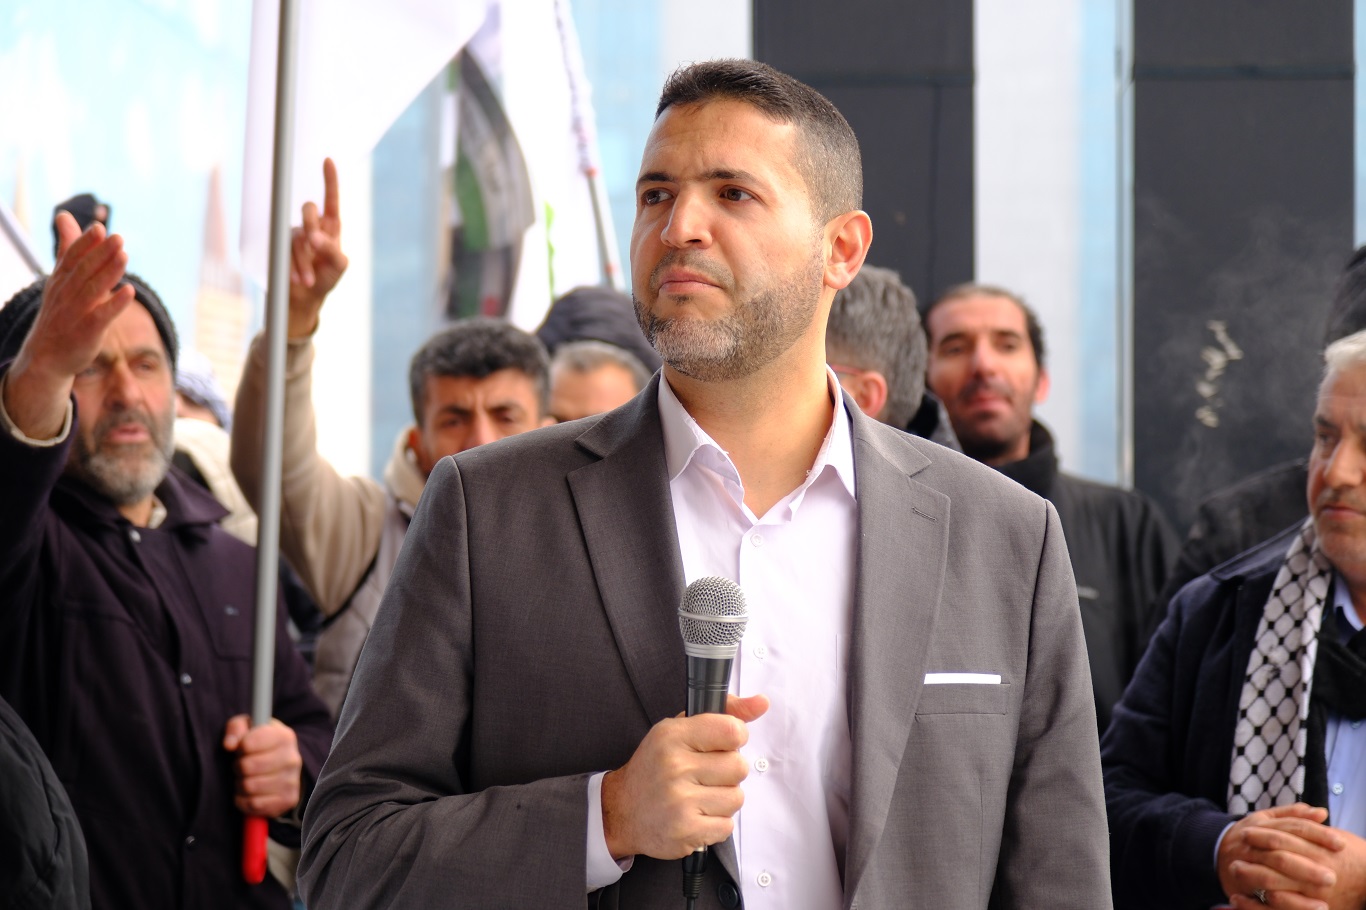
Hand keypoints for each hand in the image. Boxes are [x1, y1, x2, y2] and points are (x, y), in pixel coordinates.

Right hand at [4, 213, 134, 437]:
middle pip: (84, 271)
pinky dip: (115, 304)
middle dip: (100, 254)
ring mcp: (75, 313)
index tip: (99, 227)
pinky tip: (129, 291)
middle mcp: (66, 295)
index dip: (85, 243)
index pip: (72, 258)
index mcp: (60, 280)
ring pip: (93, 290)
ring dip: (109, 273)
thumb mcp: (61, 278)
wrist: (46, 356)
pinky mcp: (87, 332)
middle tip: (118, 238)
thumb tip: (64, 215)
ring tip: (125, 256)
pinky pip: (102, 316)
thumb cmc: (60, 311)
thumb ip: (68, 248)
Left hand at [222, 715, 302, 817]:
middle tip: (243, 765)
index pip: (248, 743)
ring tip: (246, 778)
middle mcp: (292, 759)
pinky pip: (254, 804)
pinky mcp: (288, 800)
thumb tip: (229, 745)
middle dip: (238, 766)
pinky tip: (249, 793)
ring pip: (249, 787)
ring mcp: (292, 781)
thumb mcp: (248, 728)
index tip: (243, 748)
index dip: (239, 747)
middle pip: (247, 766)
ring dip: (240, 784)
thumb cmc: (260, 744)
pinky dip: (244, 801)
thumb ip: (235, 729)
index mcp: (284, 736)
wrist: (282, 765)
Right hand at [287, 158, 347, 338]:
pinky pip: (284, 248)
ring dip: (303, 260)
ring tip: (310, 281)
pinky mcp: (281, 246)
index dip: (330, 180)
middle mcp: (312, 226)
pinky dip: (293, 266)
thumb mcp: (339, 266)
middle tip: (315, 245)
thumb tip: (314, 238)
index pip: (331, 200)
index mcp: (331, 227)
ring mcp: (295, 235)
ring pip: (296, 234)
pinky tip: (299, 281)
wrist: (305, 298)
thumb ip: (333, 250)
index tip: (328, 160)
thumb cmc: (326, 278)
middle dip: (311, 224)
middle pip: (308, 208)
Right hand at [601, 693, 768, 860]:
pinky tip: (696, 815)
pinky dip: (716, 823)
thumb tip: (761, 702)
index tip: (723, 745)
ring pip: (736, 798)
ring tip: (699, 797)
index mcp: (673, 735)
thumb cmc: (657, 766)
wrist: (622, 810)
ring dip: (723, 799)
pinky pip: (727, 825)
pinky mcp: (685, 831)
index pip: (732, 731)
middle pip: (739, 767)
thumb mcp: (680, 729)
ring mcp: (680, 801)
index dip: (736, 738)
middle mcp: (674, 766)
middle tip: (705, 775)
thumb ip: (724, 712)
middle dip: (728, 773)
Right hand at [1220, 804, 1338, 909]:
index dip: (1316, 834)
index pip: (1291, 827)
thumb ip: (1292, 815)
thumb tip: (1321, 812)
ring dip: (1295, 888)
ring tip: (1323, 899)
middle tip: (1332, 876)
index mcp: (1259, 825)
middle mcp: (1250, 845)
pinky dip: (1287, 904)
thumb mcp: (1266, 819)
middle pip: (1279, 853)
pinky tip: (1309, 907)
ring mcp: (1243, 865)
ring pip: (1268, 877)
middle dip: (1306, 866)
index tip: (1340, 844)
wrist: (1212, 851)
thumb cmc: (1249, 836)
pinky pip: (1263, 898)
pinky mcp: (1241, 886)